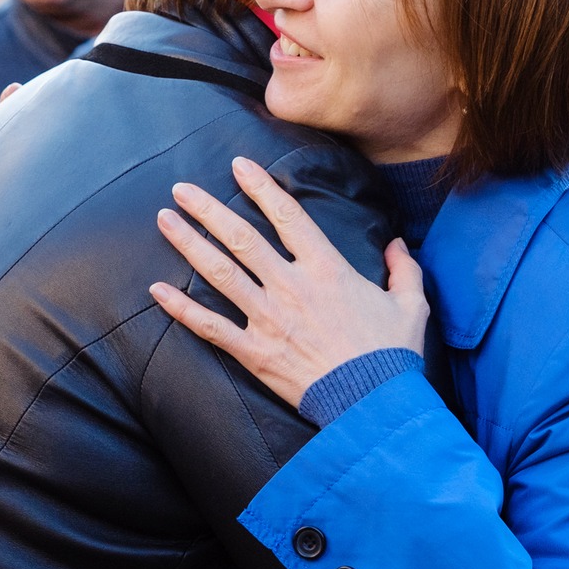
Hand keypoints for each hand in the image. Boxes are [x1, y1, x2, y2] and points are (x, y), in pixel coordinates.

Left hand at [149, 156, 427, 409]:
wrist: (375, 403)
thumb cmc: (392, 354)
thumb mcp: (411, 304)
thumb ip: (403, 270)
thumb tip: (399, 246)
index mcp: (327, 269)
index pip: (288, 216)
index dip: (261, 187)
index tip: (239, 166)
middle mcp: (292, 286)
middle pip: (242, 237)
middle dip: (208, 209)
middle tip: (181, 189)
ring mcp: (269, 319)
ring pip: (220, 273)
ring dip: (189, 244)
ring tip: (164, 220)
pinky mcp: (255, 352)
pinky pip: (210, 327)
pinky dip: (181, 309)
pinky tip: (157, 290)